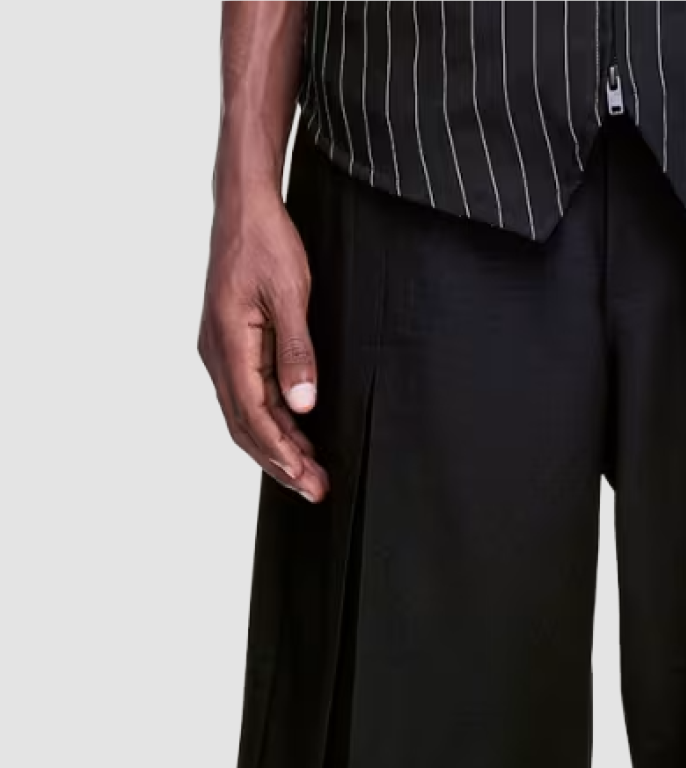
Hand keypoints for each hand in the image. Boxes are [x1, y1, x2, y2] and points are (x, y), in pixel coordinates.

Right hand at [198, 183, 328, 502]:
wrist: (244, 205)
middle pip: (246, 426)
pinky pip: (250, 396)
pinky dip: (274, 422)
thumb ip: (297, 352)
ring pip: (247, 415)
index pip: (253, 415)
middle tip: (315, 490)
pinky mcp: (233, 346)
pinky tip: (298, 437)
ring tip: (311, 473)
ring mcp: (222, 351)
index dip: (281, 453)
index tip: (307, 478)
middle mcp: (217, 353)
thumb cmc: (265, 241)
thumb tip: (303, 404)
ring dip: (278, 447)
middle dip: (280, 463)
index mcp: (227, 343)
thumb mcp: (290, 294)